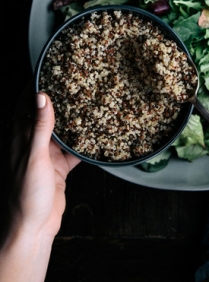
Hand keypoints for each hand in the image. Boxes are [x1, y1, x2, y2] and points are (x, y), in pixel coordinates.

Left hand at [0, 91, 79, 281]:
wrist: (33, 229)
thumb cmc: (26, 197)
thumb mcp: (35, 158)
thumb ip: (40, 128)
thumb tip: (41, 97)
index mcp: (20, 138)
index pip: (25, 105)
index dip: (35, 87)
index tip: (48, 70)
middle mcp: (33, 144)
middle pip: (46, 115)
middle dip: (59, 100)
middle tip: (75, 83)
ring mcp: (47, 156)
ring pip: (62, 131)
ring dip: (73, 120)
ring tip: (88, 102)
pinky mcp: (59, 168)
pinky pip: (74, 150)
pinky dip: (84, 143)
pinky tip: (96, 134)